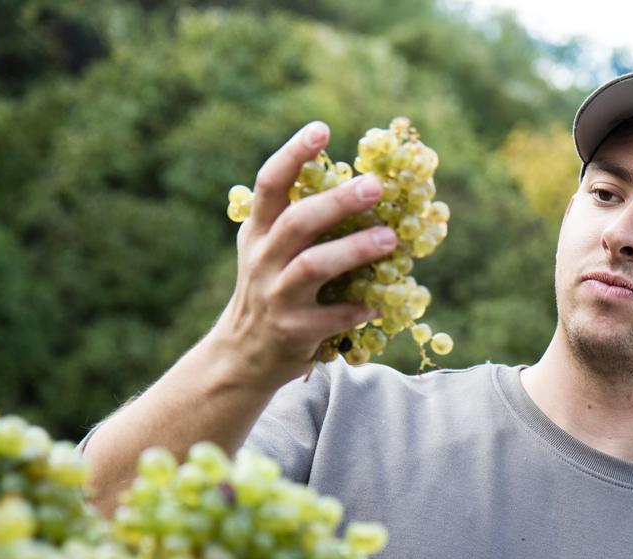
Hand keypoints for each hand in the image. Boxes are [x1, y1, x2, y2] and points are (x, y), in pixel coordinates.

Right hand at [210, 121, 397, 390]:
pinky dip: (360, 307)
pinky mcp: (293, 331)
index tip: (322, 130)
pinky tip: (383, 300)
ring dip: (355, 250)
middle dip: (337, 201)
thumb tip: (362, 184)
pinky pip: (333, 316)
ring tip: (390, 238)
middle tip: (375, 185)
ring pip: (314, 266)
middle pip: (298, 222)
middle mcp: (262, 260)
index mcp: (258, 233)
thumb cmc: (271, 291)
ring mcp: (276, 296)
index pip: (269, 185)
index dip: (293, 155)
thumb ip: (300, 222)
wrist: (242, 356)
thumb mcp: (269, 252)